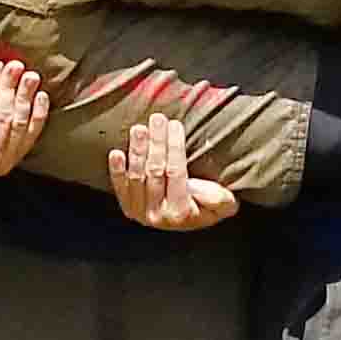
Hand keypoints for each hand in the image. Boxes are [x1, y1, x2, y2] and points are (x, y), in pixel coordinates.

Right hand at [0, 53, 47, 182]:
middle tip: (16, 65)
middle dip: (10, 88)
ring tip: (31, 76)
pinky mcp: (17, 158)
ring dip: (27, 98)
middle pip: (4, 117)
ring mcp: (6, 161)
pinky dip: (39, 115)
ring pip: (20, 124)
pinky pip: (32, 135)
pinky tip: (41, 96)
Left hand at [107, 110, 239, 232]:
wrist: (189, 220)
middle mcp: (157, 214)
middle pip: (154, 171)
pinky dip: (116, 170)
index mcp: (180, 212)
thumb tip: (204, 190)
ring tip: (139, 128)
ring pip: (136, 175)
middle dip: (156, 142)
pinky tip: (116, 152)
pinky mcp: (128, 206)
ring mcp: (140, 211)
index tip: (175, 125)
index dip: (174, 147)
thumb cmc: (208, 206)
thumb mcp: (224, 205)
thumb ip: (220, 200)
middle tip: (157, 119)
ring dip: (137, 150)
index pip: (176, 172)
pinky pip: (120, 187)